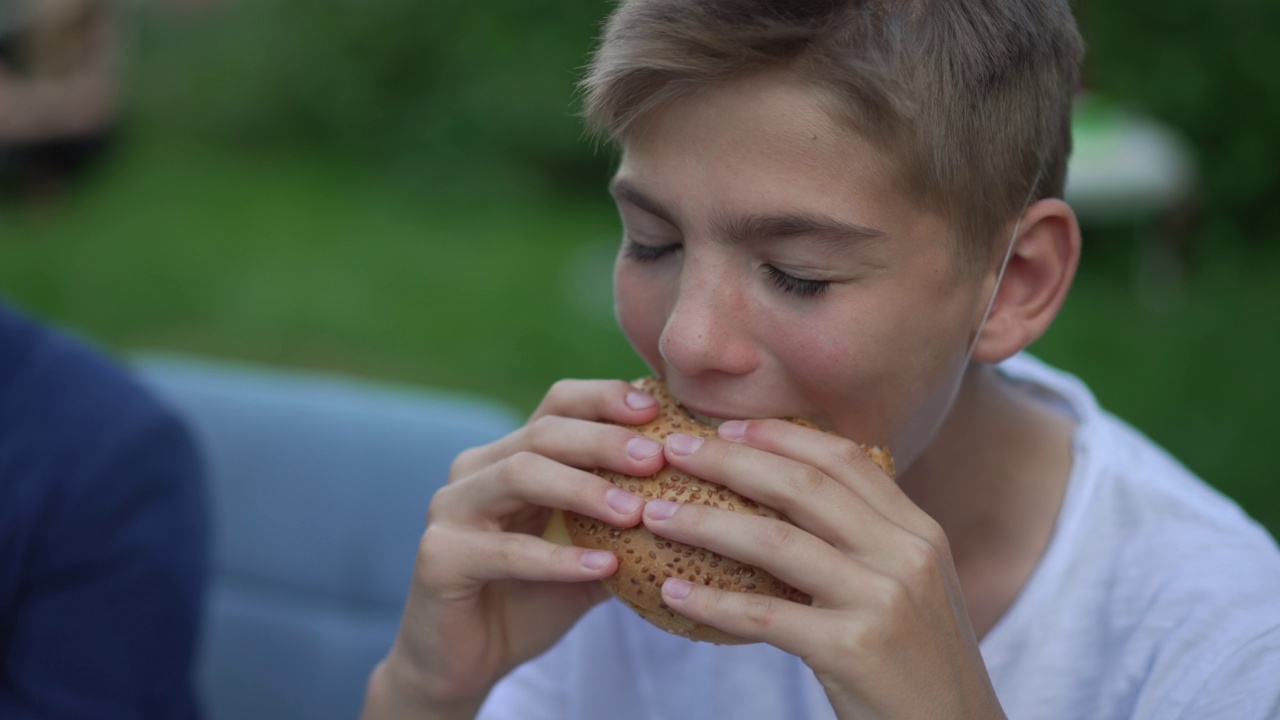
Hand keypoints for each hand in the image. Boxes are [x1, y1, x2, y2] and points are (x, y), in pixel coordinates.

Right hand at [364, 380, 664, 718]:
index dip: (605, 399)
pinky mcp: (439, 556)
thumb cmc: (532, 599)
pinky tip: (604, 566)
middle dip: (605, 440)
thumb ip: (626, 520)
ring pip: (521, 473)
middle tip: (657, 458)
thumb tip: (702, 494)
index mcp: (510, 455)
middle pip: (543, 431)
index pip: (558, 404)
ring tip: (635, 512)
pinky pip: (505, 549)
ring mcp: (451, 509)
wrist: (467, 662)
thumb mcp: (589, 551)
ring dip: (583, 488)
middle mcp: (476, 469)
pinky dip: (558, 557)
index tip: (656, 409)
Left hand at [641, 420, 1004, 719]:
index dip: (780, 435)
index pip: (844, 458)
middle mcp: (905, 554)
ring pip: (775, 542)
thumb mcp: (911, 587)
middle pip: (802, 485)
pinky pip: (766, 615)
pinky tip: (673, 593)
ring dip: (704, 523)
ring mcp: (882, 600)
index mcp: (918, 531)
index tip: (726, 426)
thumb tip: (791, 501)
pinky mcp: (855, 650)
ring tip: (654, 515)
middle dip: (730, 460)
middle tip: (673, 449)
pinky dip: (712, 602)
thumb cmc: (918, 663)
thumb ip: (867, 541)